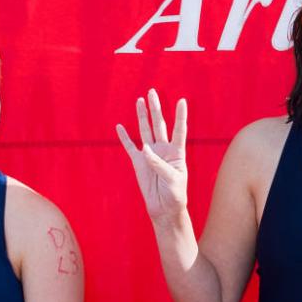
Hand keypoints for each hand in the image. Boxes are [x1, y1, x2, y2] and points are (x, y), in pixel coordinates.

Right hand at [116, 90, 188, 225]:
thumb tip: (146, 149)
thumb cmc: (175, 194)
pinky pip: (130, 147)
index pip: (179, 130)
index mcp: (177, 152)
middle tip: (152, 92)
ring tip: (140, 101)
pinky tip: (120, 127)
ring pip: (145, 131)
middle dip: (155, 108)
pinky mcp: (138, 163)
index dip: (180, 116)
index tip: (182, 101)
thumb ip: (160, 164)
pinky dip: (124, 137)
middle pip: (159, 124)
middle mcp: (164, 150)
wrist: (164, 208)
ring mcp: (150, 154)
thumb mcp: (172, 179)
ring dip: (142, 116)